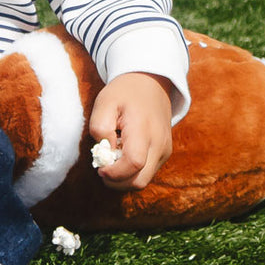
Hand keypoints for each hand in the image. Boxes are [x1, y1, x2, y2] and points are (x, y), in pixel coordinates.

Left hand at [89, 72, 172, 190]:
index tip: (100, 167)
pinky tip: (122, 156)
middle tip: (102, 168)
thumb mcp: (105, 101)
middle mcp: (159, 143)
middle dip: (117, 182)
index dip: (114, 172)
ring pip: (143, 180)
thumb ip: (100, 126)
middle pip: (139, 180)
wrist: (151, 83)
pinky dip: (132, 172)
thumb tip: (106, 150)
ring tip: (112, 159)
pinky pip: (147, 172)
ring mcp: (164, 150)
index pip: (133, 163)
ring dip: (124, 178)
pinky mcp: (164, 153)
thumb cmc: (124, 93)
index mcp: (144, 129)